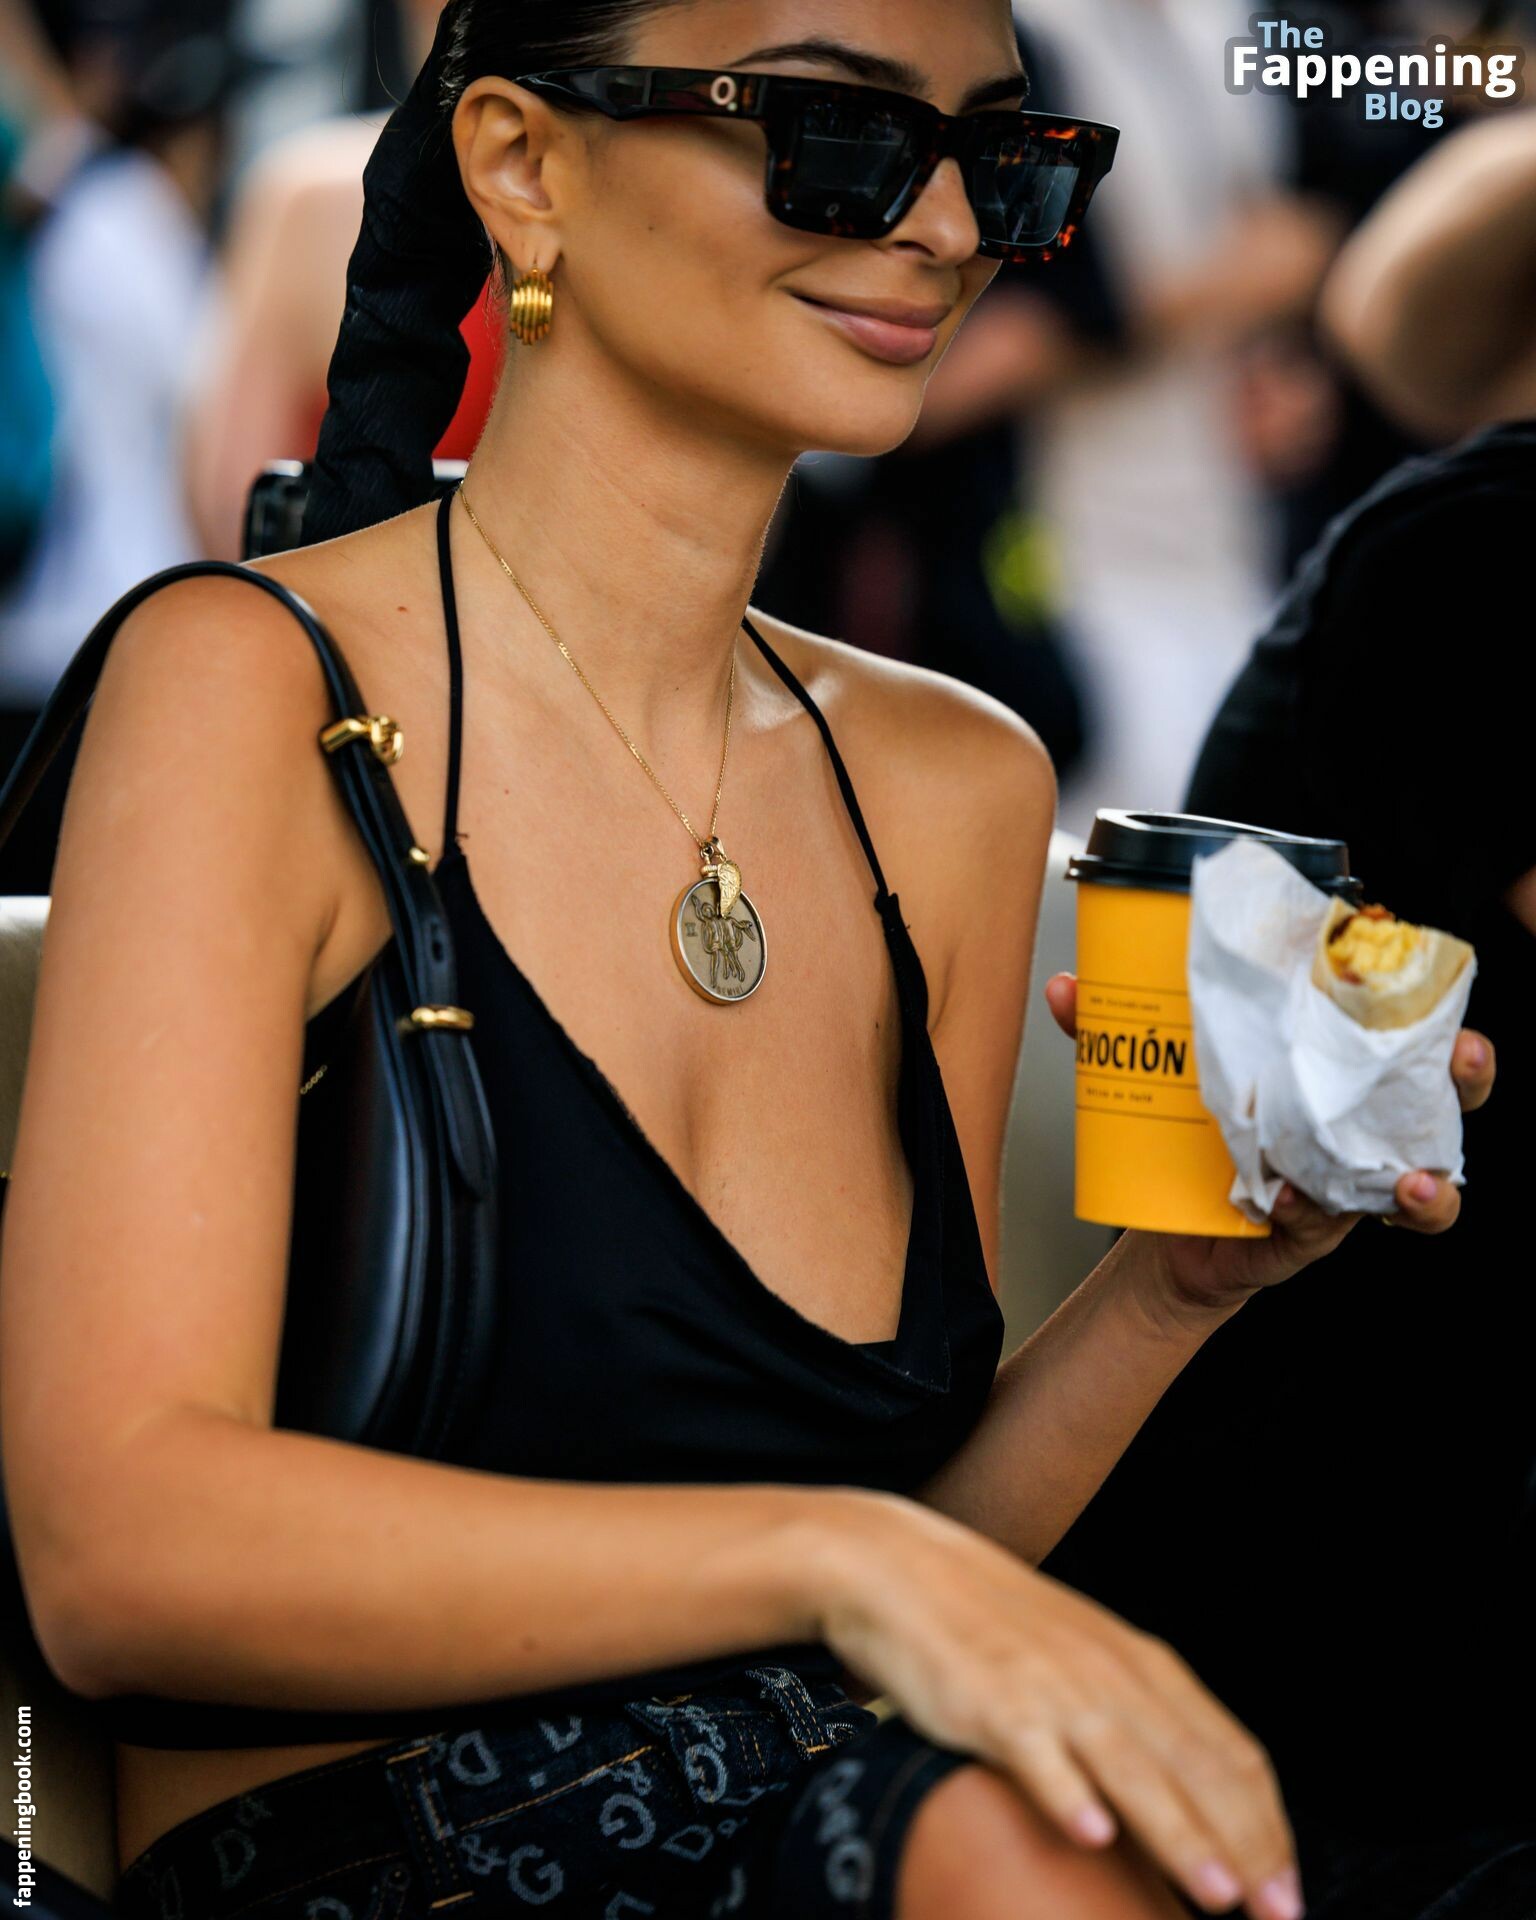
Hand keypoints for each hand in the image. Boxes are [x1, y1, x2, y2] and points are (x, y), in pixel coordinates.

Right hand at [812, 1493, 1305, 1919]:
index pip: (1231, 1752)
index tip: (1290, 1891)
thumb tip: (1198, 1800)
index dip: (1269, 1826)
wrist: (904, 1569)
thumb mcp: (1086, 1657)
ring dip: (1180, 1832)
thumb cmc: (997, 1625)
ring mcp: (1051, 1688)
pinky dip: (1067, 1794)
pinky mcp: (990, 1703)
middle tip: (1280, 1915)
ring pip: (1130, 1767)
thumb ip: (1139, 1717)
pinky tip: (1091, 1836)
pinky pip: (1036, 1754)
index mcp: (1141, 1665)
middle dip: (1247, 1846)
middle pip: (1196, 1768)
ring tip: (1219, 1894)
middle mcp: (1109, 1675)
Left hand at [1043, 971, 1495, 1316]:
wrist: (1161, 1226)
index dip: (1426, 992)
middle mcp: (1361, 1122)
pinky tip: (1288, 1202)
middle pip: (1445, 1093)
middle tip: (1463, 1052)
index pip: (1403, 1019)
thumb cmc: (1183, 1131)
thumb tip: (1068, 987)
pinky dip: (1311, 1215)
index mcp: (1336, 1065)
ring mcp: (1349, 1181)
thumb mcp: (1151, 1070)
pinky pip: (1331, 1225)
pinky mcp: (1313, 1231)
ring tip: (1414, 1180)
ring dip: (1432, 1182)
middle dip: (1466, 1068)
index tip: (1419, 961)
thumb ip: (1110, 1029)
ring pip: (1427, 1180)